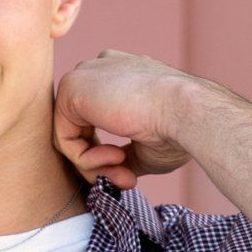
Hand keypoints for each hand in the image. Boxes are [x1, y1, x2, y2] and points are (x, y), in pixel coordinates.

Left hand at [52, 48, 196, 189]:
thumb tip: (112, 173)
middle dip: (100, 164)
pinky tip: (116, 157)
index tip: (131, 176)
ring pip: (71, 136)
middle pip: (81, 129)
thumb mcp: (145, 147)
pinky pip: (64, 138)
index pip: (97, 120)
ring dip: (95, 165)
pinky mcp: (71, 88)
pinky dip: (86, 160)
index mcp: (120, 75)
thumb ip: (124, 154)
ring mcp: (84, 76)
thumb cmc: (176, 128)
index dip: (109, 155)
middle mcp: (100, 70)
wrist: (187, 112)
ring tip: (124, 174)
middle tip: (126, 181)